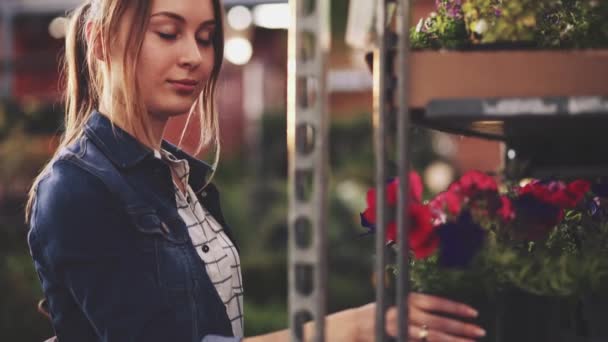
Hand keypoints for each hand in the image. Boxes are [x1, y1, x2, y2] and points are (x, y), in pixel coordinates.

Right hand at [352, 293, 485, 341]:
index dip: (456, 307)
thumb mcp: (399, 304)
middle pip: (439, 321)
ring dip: (453, 340)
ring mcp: (402, 328)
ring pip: (433, 336)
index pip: (437, 302)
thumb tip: (443, 315)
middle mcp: (406, 312)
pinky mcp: (399, 339)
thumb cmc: (380, 314)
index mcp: (408, 299)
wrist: (356, 325)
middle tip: (479, 331)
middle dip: (461, 327)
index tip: (473, 312)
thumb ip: (418, 308)